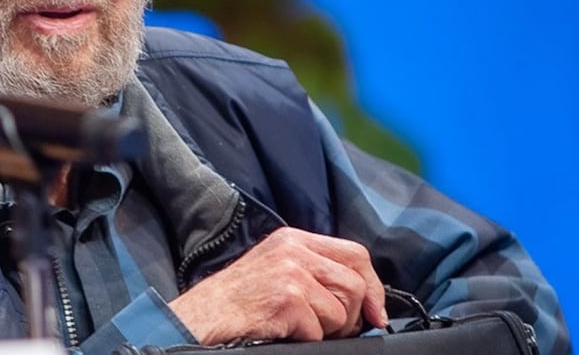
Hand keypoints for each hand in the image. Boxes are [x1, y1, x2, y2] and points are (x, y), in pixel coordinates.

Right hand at [168, 227, 387, 344]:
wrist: (202, 317)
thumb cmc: (238, 301)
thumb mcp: (277, 269)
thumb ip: (315, 271)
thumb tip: (364, 300)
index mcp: (294, 239)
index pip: (356, 254)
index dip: (374, 287)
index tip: (376, 315)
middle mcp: (294, 250)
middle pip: (355, 283)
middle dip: (352, 315)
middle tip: (331, 329)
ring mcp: (290, 273)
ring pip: (341, 310)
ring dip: (326, 329)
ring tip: (298, 327)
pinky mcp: (285, 299)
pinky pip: (318, 331)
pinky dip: (304, 339)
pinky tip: (281, 331)